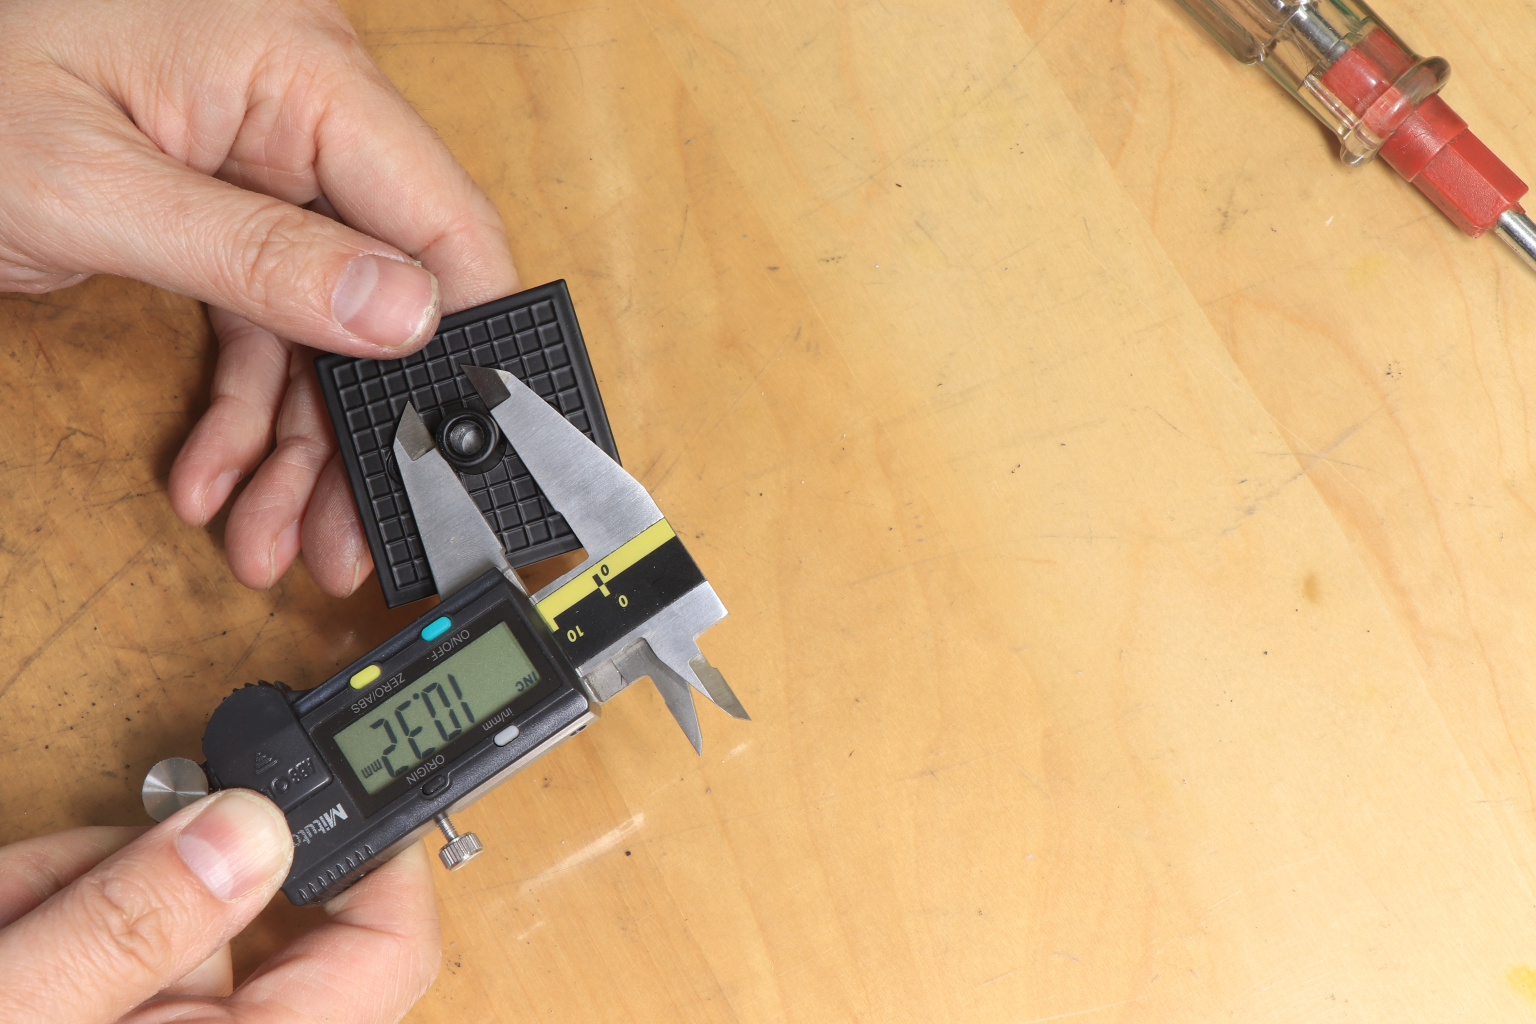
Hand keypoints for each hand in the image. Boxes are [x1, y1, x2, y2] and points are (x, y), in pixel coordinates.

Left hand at [0, 0, 519, 594]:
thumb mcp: (92, 190)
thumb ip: (256, 255)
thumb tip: (405, 315)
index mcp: (299, 70)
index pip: (440, 214)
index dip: (466, 336)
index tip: (462, 445)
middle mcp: (302, 113)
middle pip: (389, 291)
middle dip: (363, 426)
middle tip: (351, 532)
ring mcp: (267, 162)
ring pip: (329, 327)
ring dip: (301, 443)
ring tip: (273, 536)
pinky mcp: (226, 205)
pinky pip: (267, 321)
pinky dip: (245, 406)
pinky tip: (217, 475)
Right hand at [0, 791, 440, 1023]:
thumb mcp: (14, 1008)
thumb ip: (132, 924)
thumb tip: (251, 829)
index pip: (386, 954)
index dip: (376, 860)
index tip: (323, 787)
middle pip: (232, 928)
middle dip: (129, 886)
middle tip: (29, 899)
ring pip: (150, 931)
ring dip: (63, 907)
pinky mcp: (104, 1021)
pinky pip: (102, 963)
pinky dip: (40, 932)